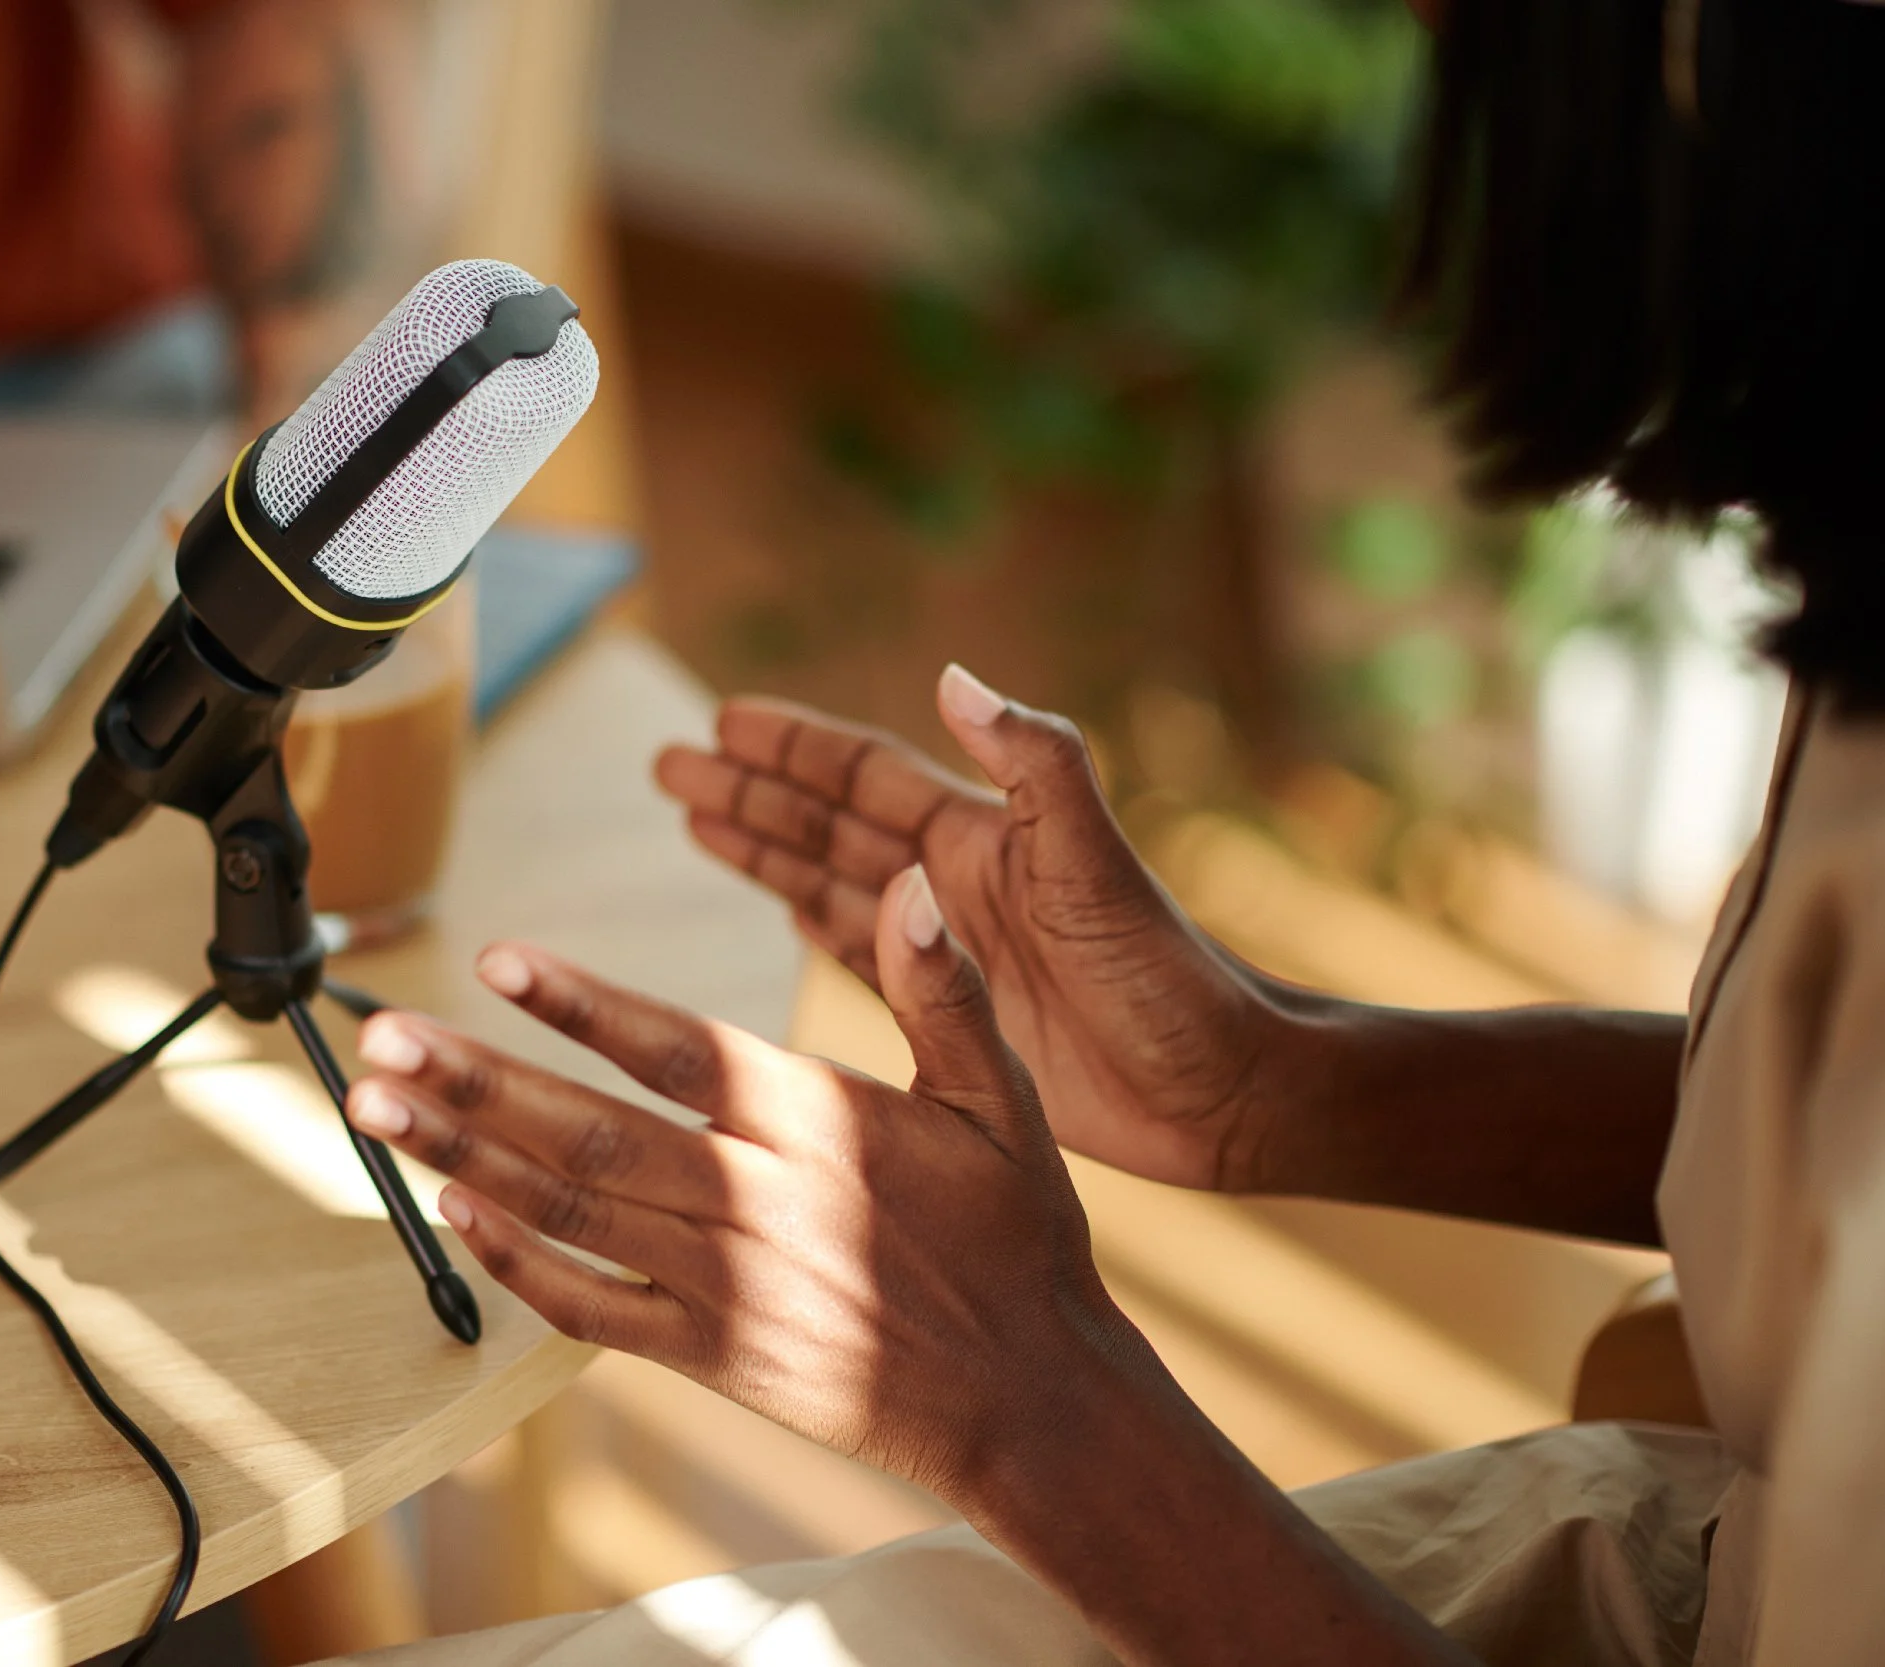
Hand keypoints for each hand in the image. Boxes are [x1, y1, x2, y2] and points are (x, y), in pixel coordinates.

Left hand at [343, 868, 1147, 1501]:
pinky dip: (516, 1265)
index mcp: (823, 1124)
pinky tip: (452, 1214)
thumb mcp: (1004, 1097)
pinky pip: (592, 1309)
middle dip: (475, 1083)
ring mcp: (727, 1288)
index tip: (494, 958)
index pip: (679, 1051)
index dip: (581, 1005)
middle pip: (591, 1134)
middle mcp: (760, 1204)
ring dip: (464, 1158)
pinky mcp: (712, 1356)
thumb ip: (942, 987)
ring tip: (376, 1107)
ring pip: (571, 1214)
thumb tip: (913, 881)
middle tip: (378, 1036)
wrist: (1029, 1397)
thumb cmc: (1018, 1233)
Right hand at [654, 665, 1286, 1191]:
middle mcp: (955, 881)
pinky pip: (856, 950)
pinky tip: (774, 901)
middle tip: (667, 764)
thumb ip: (1034, 768)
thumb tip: (953, 676)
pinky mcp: (950, 1006)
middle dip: (751, 791)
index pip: (861, 778)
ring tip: (691, 819)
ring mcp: (948, 944)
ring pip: (830, 880)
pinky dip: (809, 920)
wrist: (1217, 1088)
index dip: (791, 747)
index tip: (721, 719)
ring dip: (763, 848)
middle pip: (827, 820)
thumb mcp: (1094, 866)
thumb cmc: (1168, 977)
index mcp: (981, 838)